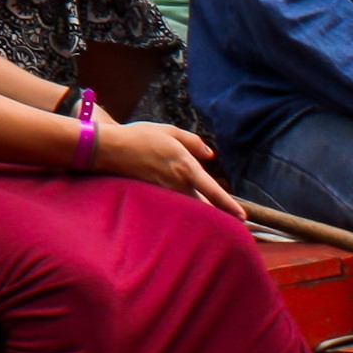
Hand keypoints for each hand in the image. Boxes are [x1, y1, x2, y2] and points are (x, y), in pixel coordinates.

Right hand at [94, 117, 241, 217]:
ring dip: (201, 213)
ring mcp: (165, 192)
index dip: (229, 205)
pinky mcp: (154, 196)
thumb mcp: (170, 131)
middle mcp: (177, 183)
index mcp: (185, 167)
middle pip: (203, 206)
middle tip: (232, 222)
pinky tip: (183, 210)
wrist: (110, 149)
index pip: (213, 191)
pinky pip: (173, 205)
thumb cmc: (140, 136)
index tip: (243, 217)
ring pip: (189, 208)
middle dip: (217, 214)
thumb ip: (193, 142)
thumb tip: (210, 155)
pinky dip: (182, 209)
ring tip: (212, 218)